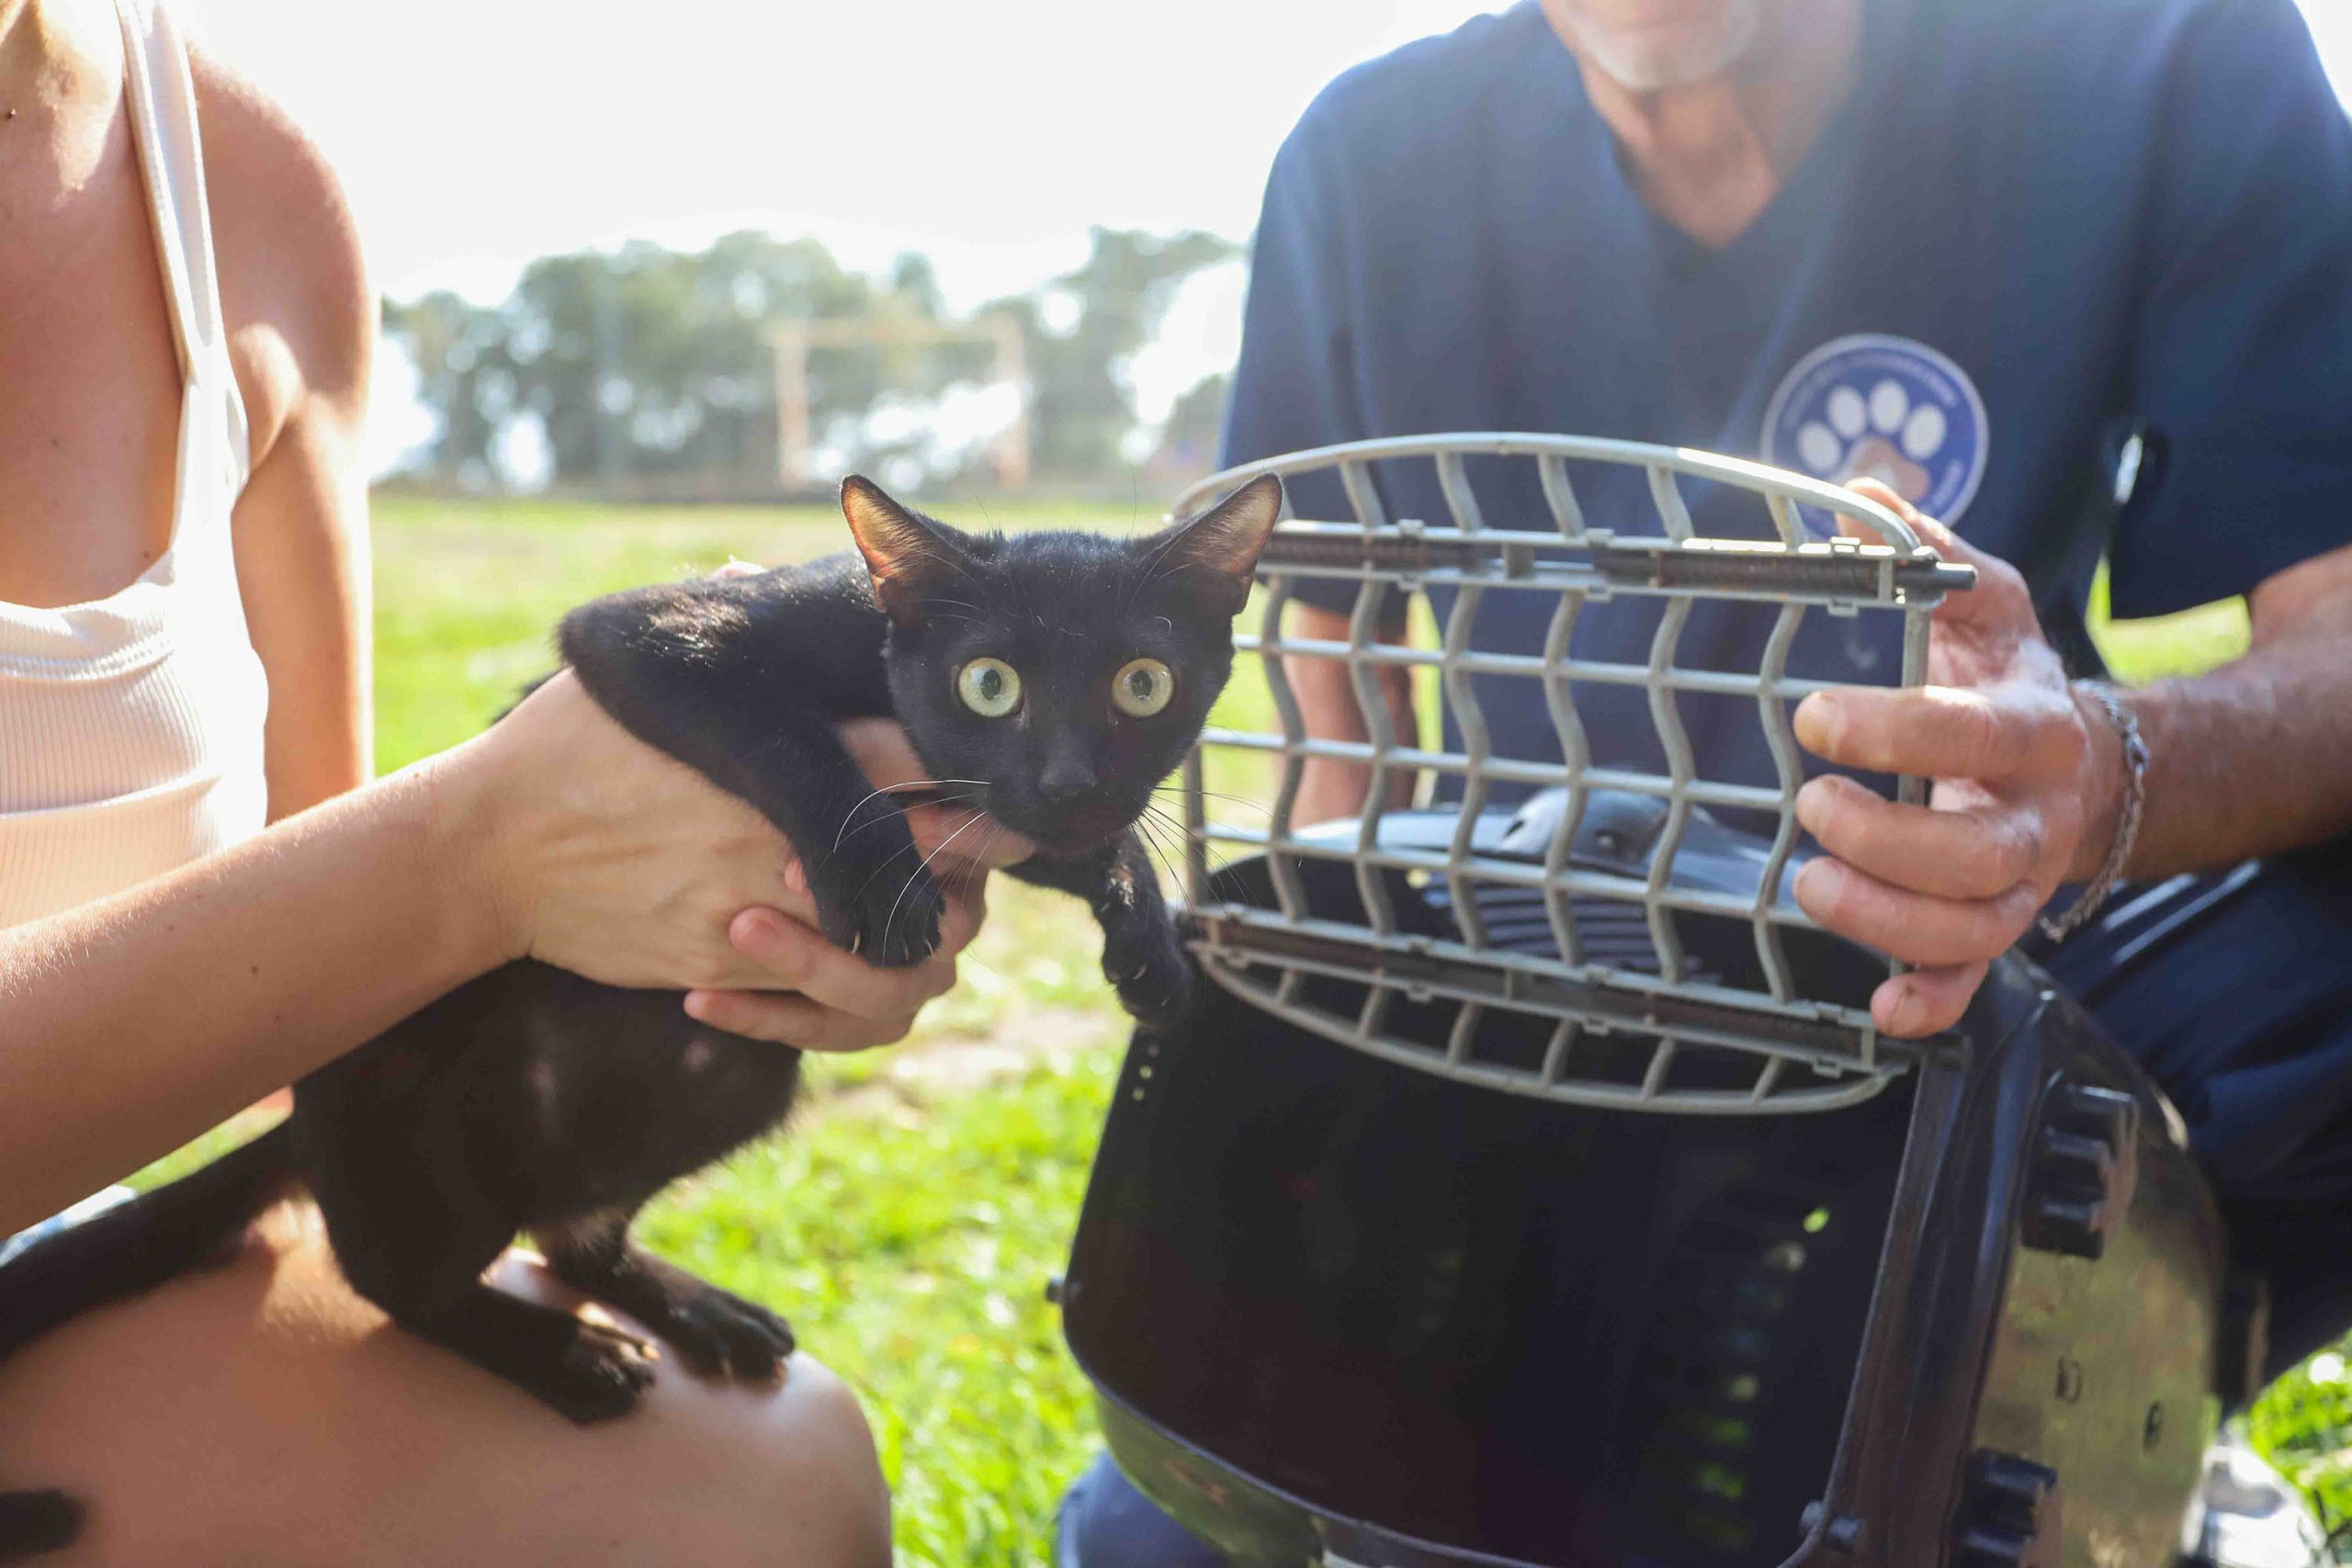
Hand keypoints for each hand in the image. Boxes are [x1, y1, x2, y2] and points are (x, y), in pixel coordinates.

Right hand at [452, 679, 1028, 1045]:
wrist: (490, 849)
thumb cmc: (571, 746)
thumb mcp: (653, 667)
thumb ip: (719, 622)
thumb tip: (752, 572)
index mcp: (793, 750)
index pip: (929, 758)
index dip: (981, 774)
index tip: (1001, 776)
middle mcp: (795, 830)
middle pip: (943, 854)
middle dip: (981, 854)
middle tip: (998, 844)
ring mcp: (769, 903)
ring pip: (909, 943)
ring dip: (934, 932)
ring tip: (933, 909)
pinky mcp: (735, 965)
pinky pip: (835, 1000)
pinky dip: (856, 984)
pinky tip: (850, 955)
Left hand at [680, 718, 1032, 1048]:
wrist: (745, 847)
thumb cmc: (811, 777)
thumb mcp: (848, 751)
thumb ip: (884, 758)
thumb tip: (916, 775)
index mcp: (969, 852)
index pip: (994, 842)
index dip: (948, 835)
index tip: (895, 818)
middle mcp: (954, 923)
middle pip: (933, 940)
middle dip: (852, 916)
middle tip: (772, 889)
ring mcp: (914, 979)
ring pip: (885, 999)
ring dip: (809, 970)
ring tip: (736, 930)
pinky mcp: (863, 1019)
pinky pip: (827, 1033)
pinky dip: (763, 1017)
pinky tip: (700, 998)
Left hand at [1789, 481, 2122, 1037]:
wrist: (2077, 761)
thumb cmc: (2004, 676)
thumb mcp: (1980, 603)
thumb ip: (1925, 553)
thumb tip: (1859, 491)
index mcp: (2033, 725)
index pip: (1975, 733)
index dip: (1897, 730)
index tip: (1816, 716)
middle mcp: (2034, 815)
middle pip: (1976, 853)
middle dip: (1887, 839)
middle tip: (1813, 803)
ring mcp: (2016, 881)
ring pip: (1971, 927)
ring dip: (1887, 920)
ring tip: (1812, 883)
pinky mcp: (1992, 929)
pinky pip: (1971, 982)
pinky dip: (1930, 1005)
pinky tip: (1879, 1009)